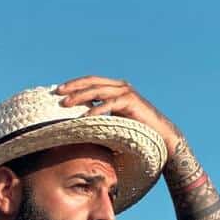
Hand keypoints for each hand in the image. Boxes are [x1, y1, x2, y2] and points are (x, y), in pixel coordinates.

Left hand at [56, 75, 181, 159]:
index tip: (59, 91)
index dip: (75, 85)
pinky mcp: (131, 102)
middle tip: (57, 94)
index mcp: (115, 89)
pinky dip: (96, 111)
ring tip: (66, 104)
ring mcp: (127, 93)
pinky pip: (110, 105)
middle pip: (92, 82)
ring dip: (80, 97)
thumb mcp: (114, 123)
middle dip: (73, 87)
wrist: (161, 137)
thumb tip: (78, 125)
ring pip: (99, 91)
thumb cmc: (137, 133)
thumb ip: (100, 118)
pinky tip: (84, 118)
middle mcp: (120, 87)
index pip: (91, 82)